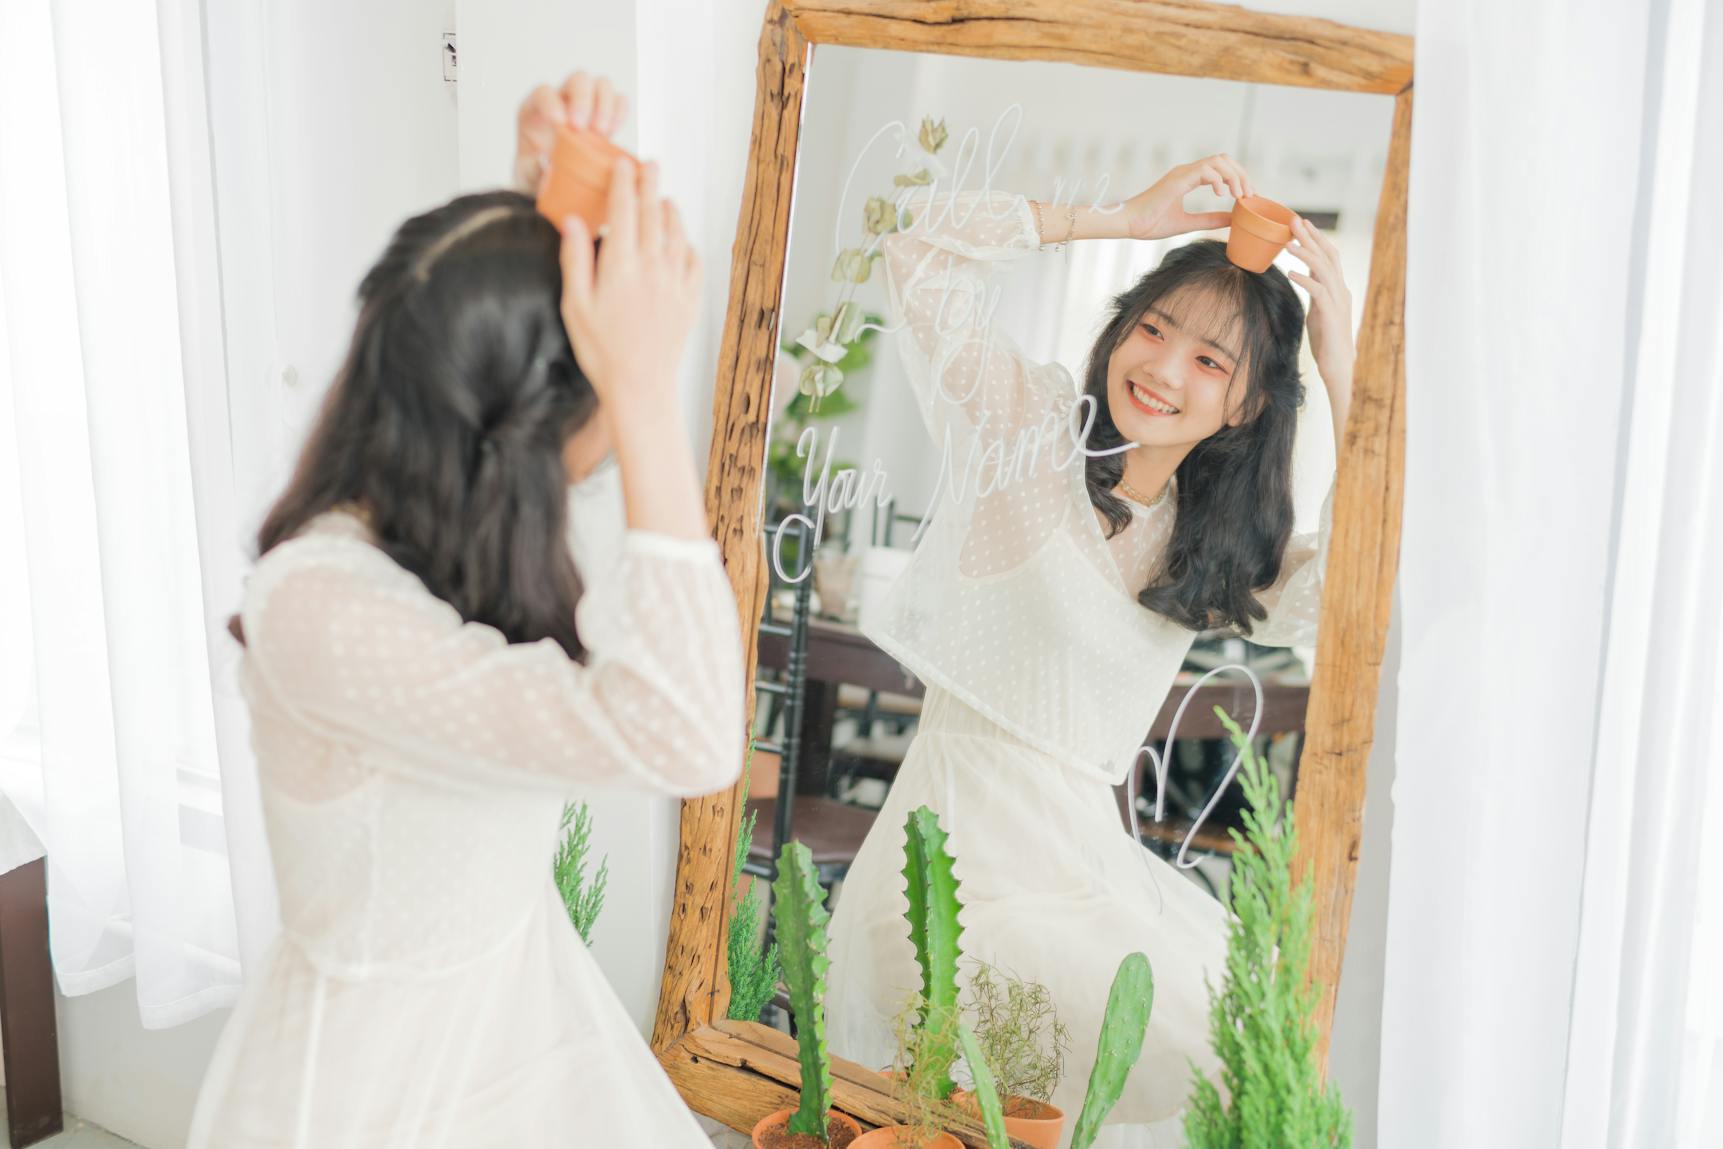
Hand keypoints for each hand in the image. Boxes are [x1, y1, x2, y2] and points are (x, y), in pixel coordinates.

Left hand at [514, 72, 628, 195]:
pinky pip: (619, 100)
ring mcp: (586, 104)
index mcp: (535, 108)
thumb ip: (533, 169)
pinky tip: (613, 132)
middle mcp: (562, 99)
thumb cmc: (536, 175)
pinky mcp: (605, 114)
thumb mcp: (527, 176)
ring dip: (605, 105)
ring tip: (602, 132)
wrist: (555, 181)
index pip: (544, 92)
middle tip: (585, 128)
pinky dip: (620, 113)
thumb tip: (547, 161)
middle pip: (578, 79)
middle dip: (583, 99)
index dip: (552, 102)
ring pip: (601, 84)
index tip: (560, 123)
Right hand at [558, 158, 700, 409]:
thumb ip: (575, 261)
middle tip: (648, 164)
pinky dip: (686, 242)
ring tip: (663, 197)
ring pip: (676, 232)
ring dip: (669, 209)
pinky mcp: (690, 298)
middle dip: (650, 184)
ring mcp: (675, 282)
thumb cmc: (602, 351)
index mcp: (621, 267)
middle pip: (653, 213)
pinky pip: (693, 259)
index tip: (621, 163)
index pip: (623, 211)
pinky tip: (679, 239)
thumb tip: (574, 221)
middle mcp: (653, 268)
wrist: (641, 387)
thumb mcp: (575, 307)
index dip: (623, 182)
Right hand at [1120, 154, 1255, 240]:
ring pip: (1218, 161)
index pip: (1221, 168)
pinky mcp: (1178, 179)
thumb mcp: (1187, 224)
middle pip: (1224, 159)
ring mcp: (1182, 173)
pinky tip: (1221, 195)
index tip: (1247, 196)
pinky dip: (1218, 180)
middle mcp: (1187, 172)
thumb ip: (1209, 219)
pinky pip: (1205, 170)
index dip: (1238, 178)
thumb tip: (1232, 219)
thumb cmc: (1150, 224)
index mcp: (1188, 178)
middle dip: (1241, 174)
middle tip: (1249, 195)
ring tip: (1239, 195)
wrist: (1129, 224)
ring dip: (1234, 176)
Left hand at [1284, 215, 1354, 408]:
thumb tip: (1303, 276)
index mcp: (1338, 288)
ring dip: (1306, 254)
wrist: (1339, 365)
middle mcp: (1341, 290)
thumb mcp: (1319, 310)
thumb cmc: (1327, 340)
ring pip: (1324, 269)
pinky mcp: (1331, 314)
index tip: (1302, 223)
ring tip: (1288, 243)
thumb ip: (1315, 292)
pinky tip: (1290, 271)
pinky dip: (1305, 278)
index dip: (1317, 239)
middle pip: (1328, 256)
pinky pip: (1318, 291)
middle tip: (1294, 220)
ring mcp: (1338, 301)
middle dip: (1311, 237)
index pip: (1330, 256)